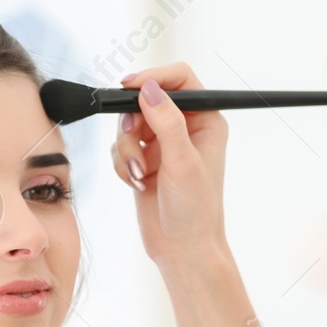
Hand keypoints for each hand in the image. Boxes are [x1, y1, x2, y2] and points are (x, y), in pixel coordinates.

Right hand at [108, 63, 230, 269]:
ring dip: (126, 149)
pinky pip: (120, 147)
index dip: (154, 78)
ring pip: (128, 125)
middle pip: (146, 100)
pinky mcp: (144, 161)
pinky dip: (122, 164)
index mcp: (206, 122)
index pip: (181, 80)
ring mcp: (163, 145)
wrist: (182, 249)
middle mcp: (185, 129)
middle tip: (133, 139)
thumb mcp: (182, 162)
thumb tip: (149, 89)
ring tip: (139, 175)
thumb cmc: (195, 210)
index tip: (130, 87)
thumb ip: (167, 122)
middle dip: (133, 124)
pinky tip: (136, 183)